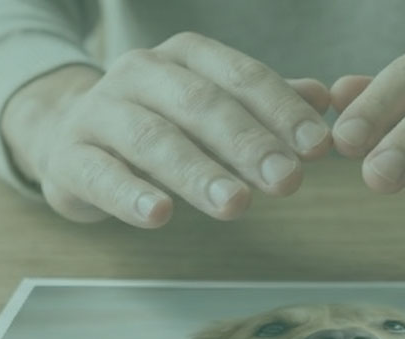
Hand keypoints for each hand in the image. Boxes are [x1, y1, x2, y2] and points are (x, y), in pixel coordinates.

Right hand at [1, 33, 334, 227]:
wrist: (70, 136)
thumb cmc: (163, 122)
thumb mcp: (218, 106)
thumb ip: (272, 103)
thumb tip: (335, 98)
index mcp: (186, 55)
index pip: (241, 77)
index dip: (282, 110)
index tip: (319, 147)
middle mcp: (140, 72)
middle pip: (201, 105)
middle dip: (248, 144)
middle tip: (288, 182)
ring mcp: (99, 111)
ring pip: (153, 139)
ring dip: (198, 173)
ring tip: (237, 206)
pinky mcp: (69, 157)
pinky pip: (100, 174)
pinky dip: (130, 195)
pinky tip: (160, 216)